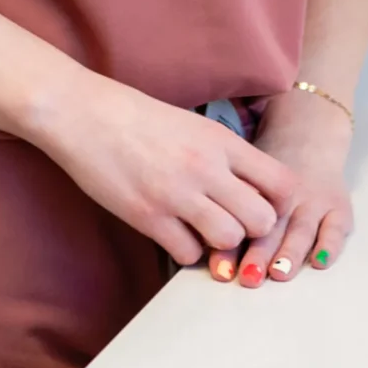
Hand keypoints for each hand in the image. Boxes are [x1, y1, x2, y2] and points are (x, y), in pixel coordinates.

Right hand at [38, 74, 297, 267]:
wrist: (85, 114)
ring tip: (203, 230)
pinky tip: (174, 233)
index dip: (280, 204)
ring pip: (228, 240)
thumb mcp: (193, 125)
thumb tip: (252, 190)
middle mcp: (206, 167)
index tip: (263, 206)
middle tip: (233, 224)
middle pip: (262, 220)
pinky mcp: (148, 217)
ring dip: (219, 243)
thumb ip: (224, 156)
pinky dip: (186, 251)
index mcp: (221, 141)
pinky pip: (188, 254)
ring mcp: (177, 194)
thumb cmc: (138, 117)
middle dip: (252, 230)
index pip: (282, 183)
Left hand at [210, 89, 353, 286]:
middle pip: (271, 224)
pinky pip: (337, 226)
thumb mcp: (235, 168)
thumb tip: (184, 233)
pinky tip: (320, 261)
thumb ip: (216, 196)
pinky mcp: (338, 205)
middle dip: (259, 253)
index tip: (219, 269)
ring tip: (278, 273)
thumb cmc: (261, 166)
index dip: (230, 242)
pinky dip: (330, 244)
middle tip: (247, 278)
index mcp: (256, 183)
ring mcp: (314, 198)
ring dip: (290, 251)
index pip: (241, 213)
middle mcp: (285, 193)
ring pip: (301, 227)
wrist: (307, 131)